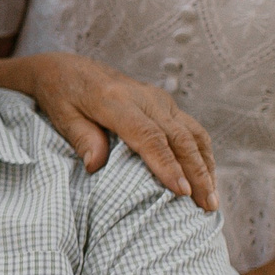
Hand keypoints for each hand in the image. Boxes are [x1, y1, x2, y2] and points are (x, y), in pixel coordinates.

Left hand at [0, 52, 216, 210]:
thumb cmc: (62, 96)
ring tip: (212, 201)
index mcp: (115, 100)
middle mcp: (144, 98)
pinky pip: (192, 130)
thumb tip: (95, 166)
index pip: (148, 136)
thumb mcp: (62, 116)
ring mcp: (159, 99)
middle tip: (206, 206)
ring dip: (206, 167)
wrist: (69, 68)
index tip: (181, 191)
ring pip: (192, 134)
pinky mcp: (165, 104)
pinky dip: (203, 155)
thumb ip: (81, 138)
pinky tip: (207, 178)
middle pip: (179, 138)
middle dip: (196, 173)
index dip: (167, 164)